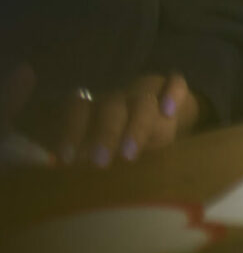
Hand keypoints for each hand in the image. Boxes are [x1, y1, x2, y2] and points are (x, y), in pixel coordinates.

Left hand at [55, 73, 198, 166]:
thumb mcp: (101, 146)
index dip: (71, 131)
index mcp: (96, 109)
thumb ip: (83, 153)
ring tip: (129, 154)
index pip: (79, 111)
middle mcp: (119, 99)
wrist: (166, 118)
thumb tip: (57, 169)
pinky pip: (175, 83)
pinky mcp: (174, 88)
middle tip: (100, 162)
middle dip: (105, 134)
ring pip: (142, 101)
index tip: (68, 158)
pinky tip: (168, 110)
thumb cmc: (125, 141)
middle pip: (111, 108)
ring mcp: (149, 92)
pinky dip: (172, 94)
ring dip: (135, 126)